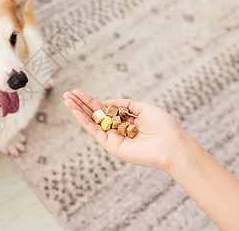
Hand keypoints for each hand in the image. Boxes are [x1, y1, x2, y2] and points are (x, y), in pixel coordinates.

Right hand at [63, 89, 189, 170]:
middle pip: (94, 114)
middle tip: (66, 95)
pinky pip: (95, 132)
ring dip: (78, 111)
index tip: (78, 92)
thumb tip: (106, 102)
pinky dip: (84, 122)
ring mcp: (113, 138)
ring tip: (66, 100)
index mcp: (125, 120)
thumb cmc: (163, 126)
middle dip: (80, 104)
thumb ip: (125, 104)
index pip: (103, 108)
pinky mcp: (112, 146)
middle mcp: (117, 129)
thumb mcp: (144, 108)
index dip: (90, 100)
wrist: (172, 145)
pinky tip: (76, 112)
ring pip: (91, 122)